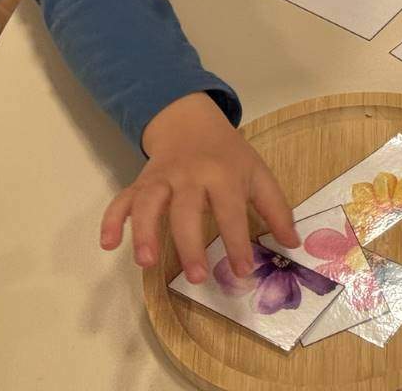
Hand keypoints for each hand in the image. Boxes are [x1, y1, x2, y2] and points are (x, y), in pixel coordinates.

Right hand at [100, 93, 297, 283]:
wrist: (193, 123)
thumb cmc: (230, 156)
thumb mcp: (259, 175)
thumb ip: (276, 209)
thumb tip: (293, 244)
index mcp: (224, 174)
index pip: (231, 211)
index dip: (237, 241)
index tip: (242, 271)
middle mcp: (191, 175)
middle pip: (186, 210)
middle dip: (189, 244)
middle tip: (196, 277)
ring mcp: (162, 178)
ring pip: (148, 203)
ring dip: (144, 231)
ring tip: (145, 262)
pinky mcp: (140, 182)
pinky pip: (121, 199)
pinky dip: (111, 219)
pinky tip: (108, 243)